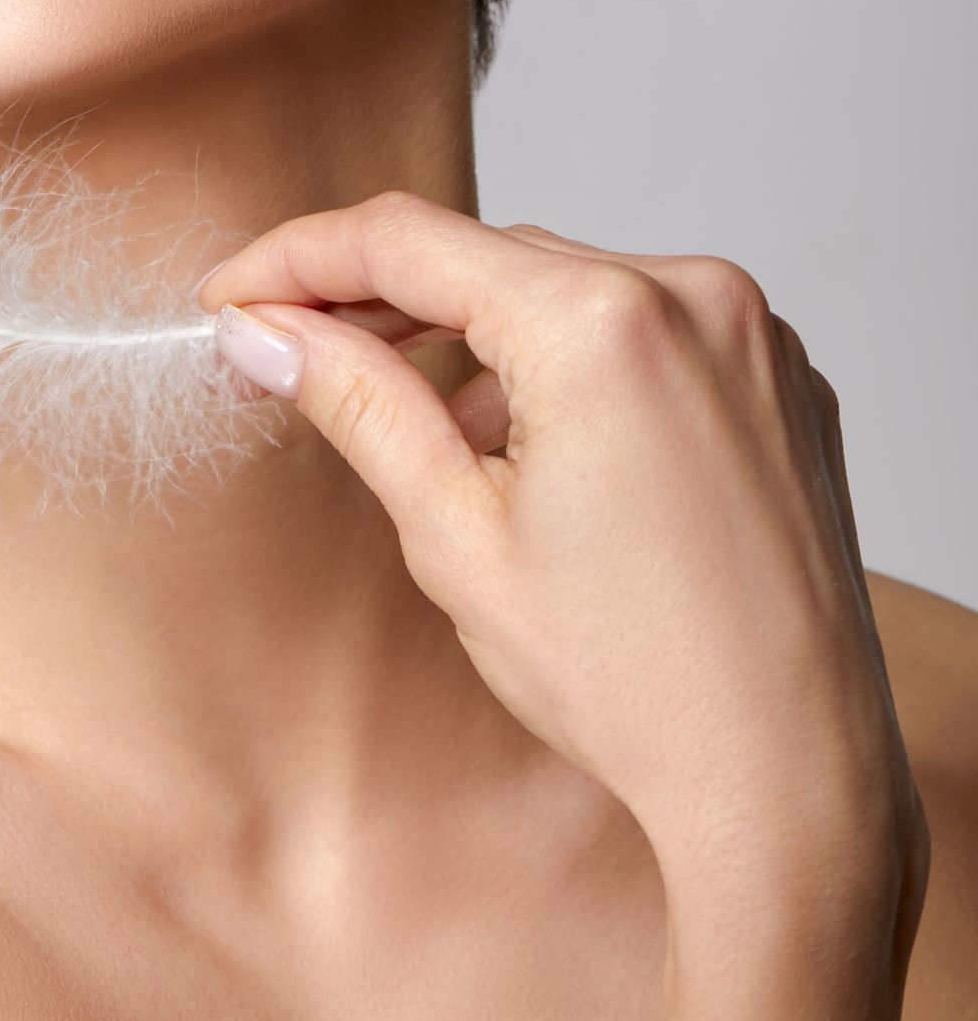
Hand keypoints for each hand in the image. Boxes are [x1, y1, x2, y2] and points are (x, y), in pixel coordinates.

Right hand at [200, 195, 925, 914]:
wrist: (791, 779)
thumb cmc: (633, 682)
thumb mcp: (456, 537)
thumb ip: (357, 404)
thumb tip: (263, 332)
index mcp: (602, 323)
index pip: (407, 241)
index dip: (297, 259)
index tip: (229, 296)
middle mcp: (692, 294)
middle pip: (488, 256)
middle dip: (382, 301)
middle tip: (287, 353)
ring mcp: (752, 331)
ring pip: (565, 288)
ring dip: (480, 340)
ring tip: (428, 440)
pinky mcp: (782, 375)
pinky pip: (645, 328)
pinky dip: (571, 364)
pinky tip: (534, 453)